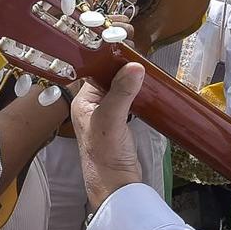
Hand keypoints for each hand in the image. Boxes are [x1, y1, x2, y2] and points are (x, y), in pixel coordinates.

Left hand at [72, 61, 146, 209]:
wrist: (116, 185)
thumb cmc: (106, 154)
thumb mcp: (111, 120)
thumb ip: (121, 92)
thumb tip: (135, 66)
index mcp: (83, 100)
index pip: (94, 69)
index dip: (109, 56)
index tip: (128, 44)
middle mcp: (92, 104)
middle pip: (108, 75)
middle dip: (123, 64)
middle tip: (141, 53)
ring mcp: (107, 113)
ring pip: (119, 86)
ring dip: (131, 76)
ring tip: (146, 64)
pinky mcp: (121, 122)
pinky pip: (128, 98)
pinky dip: (137, 90)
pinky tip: (147, 85)